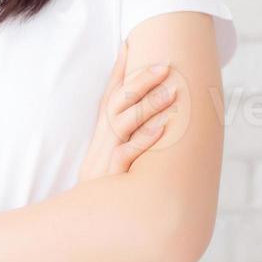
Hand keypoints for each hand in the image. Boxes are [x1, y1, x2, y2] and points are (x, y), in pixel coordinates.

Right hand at [78, 39, 177, 181]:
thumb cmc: (107, 186)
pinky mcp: (114, 173)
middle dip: (141, 81)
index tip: (130, 44)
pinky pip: (129, 152)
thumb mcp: (110, 156)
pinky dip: (145, 139)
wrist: (89, 217)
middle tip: (165, 64)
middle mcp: (105, 138)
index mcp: (104, 132)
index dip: (119, 70)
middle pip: (120, 101)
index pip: (111, 93)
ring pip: (126, 122)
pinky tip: (163, 127)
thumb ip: (125, 136)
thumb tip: (149, 116)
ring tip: (172, 90)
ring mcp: (108, 154)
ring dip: (149, 105)